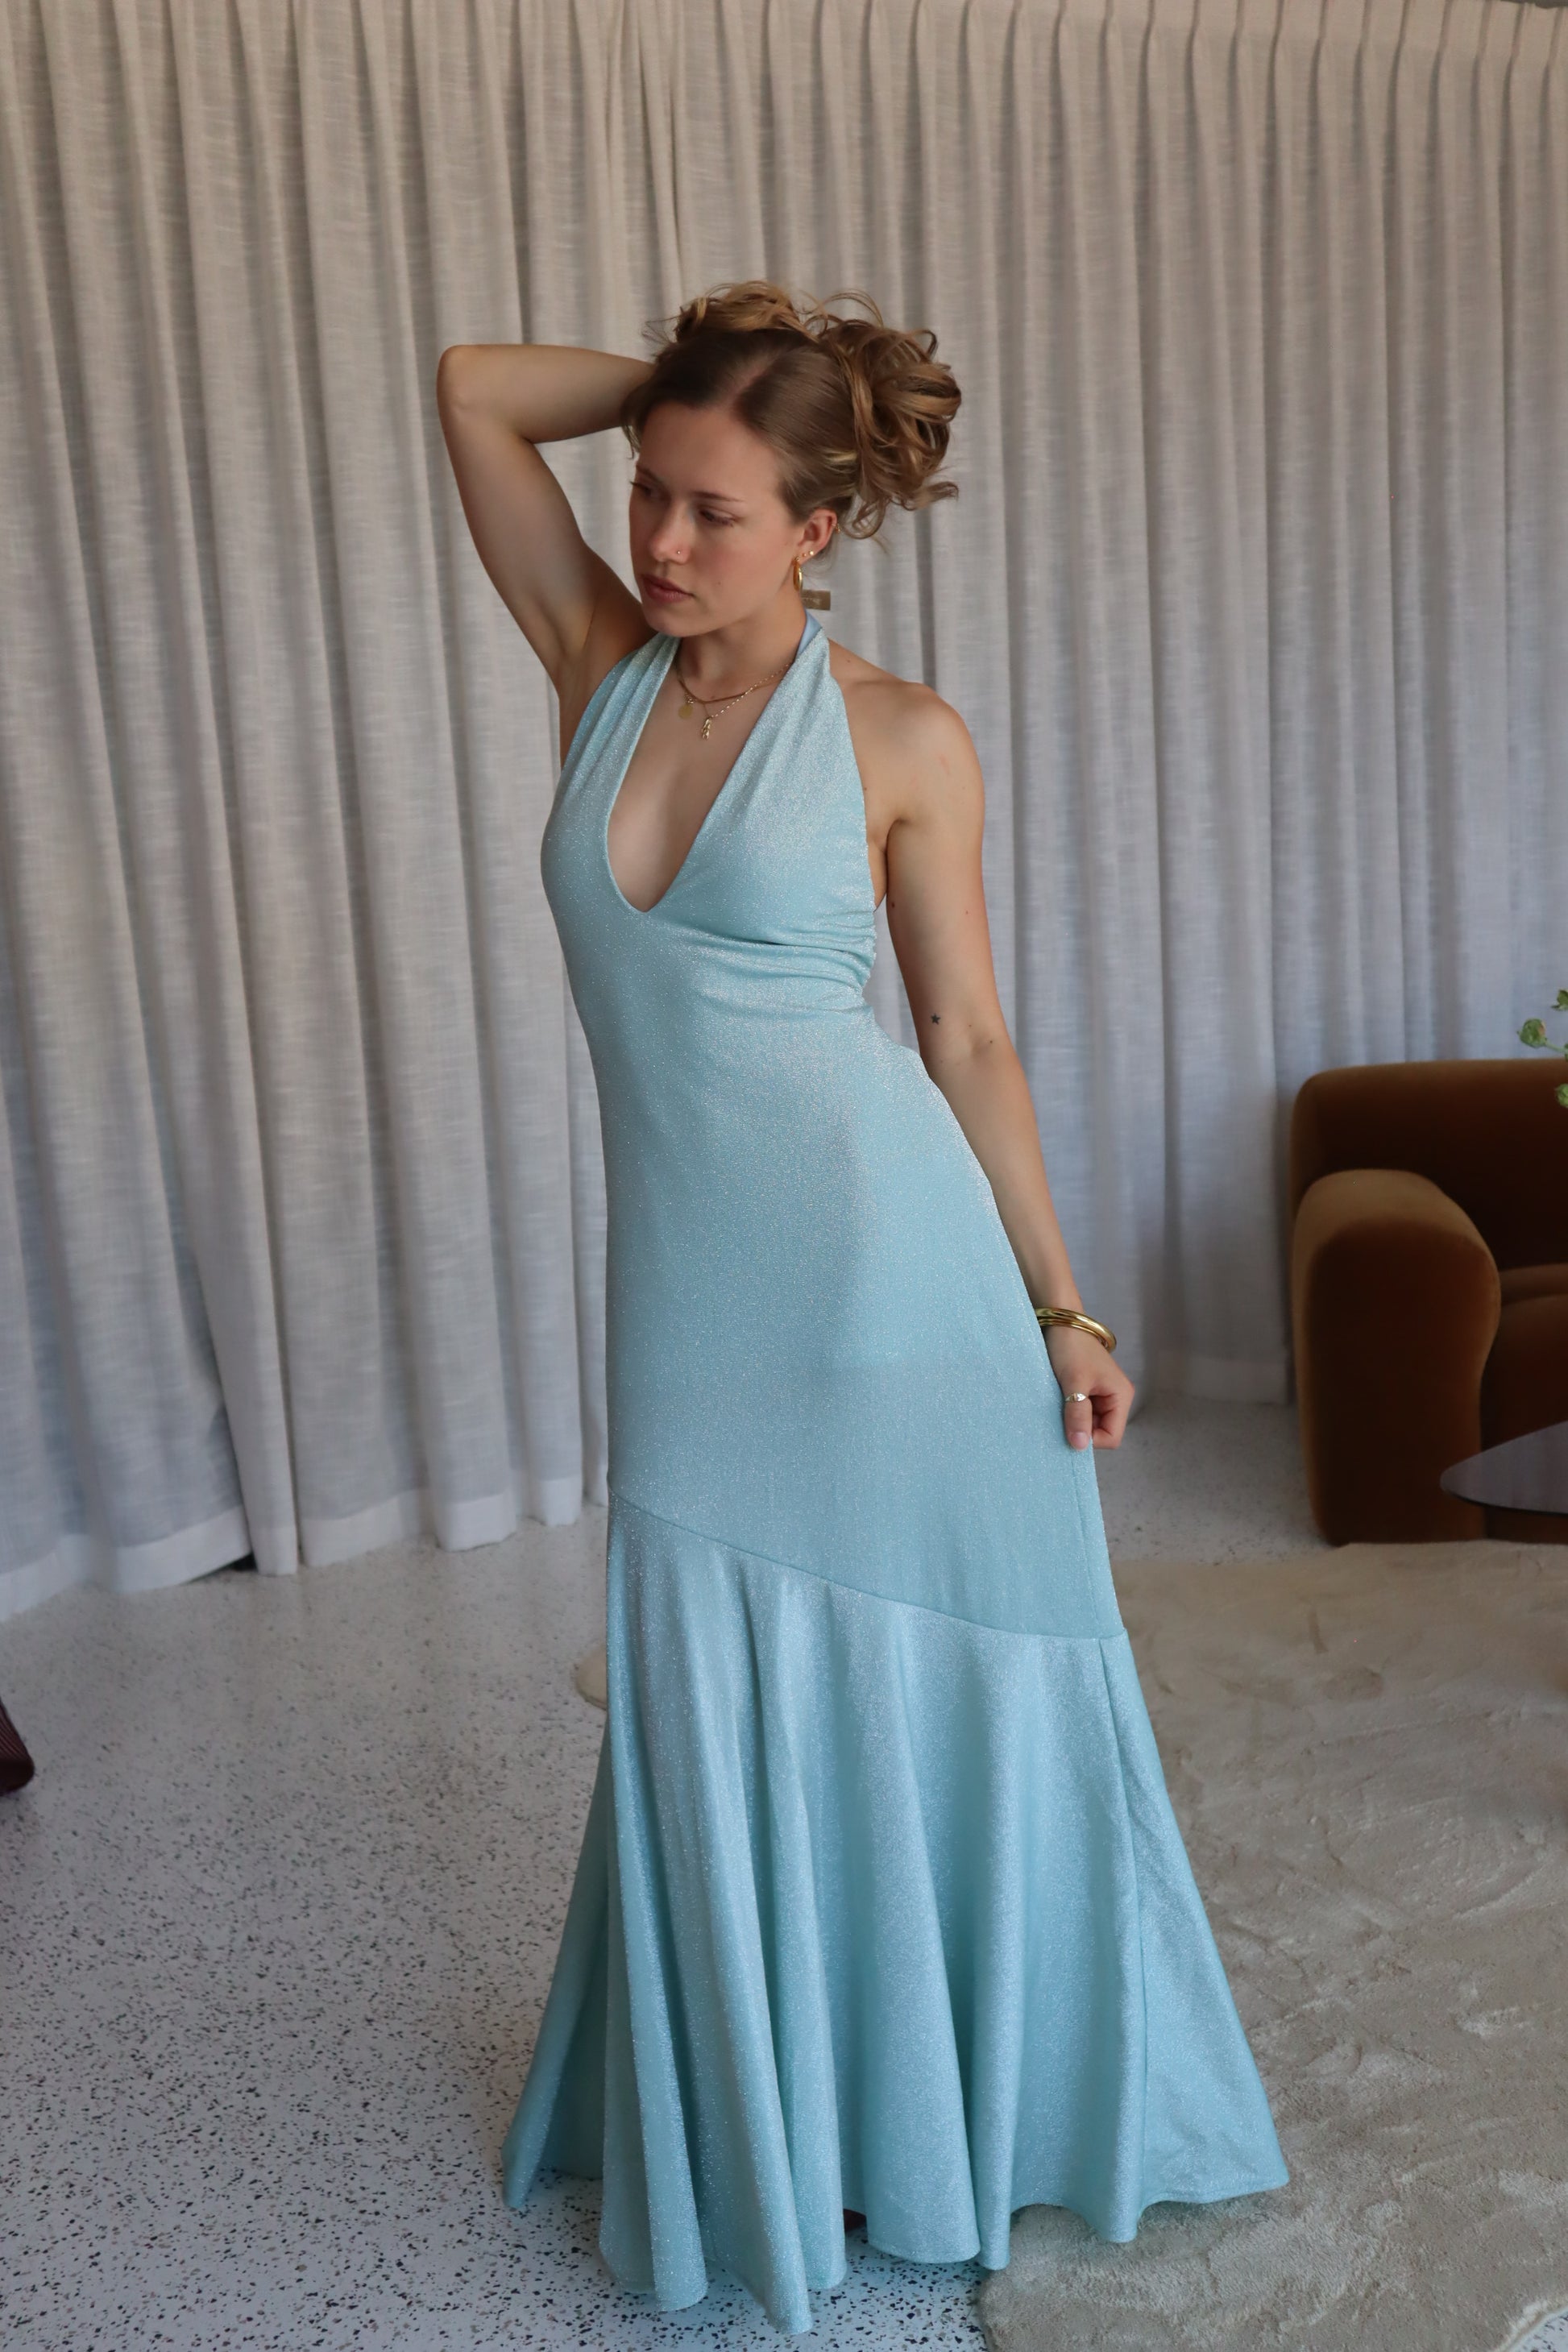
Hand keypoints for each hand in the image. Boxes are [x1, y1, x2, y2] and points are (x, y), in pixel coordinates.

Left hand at [1043, 1325, 1133, 1450]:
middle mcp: (1115, 1397)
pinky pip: (1081, 1411)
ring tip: (1058, 1404)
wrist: (1060, 1322)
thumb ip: (1078, 1414)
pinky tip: (1058, 1401)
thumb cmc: (1071, 1347)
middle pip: (1101, 1431)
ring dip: (1073, 1419)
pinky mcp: (1088, 1390)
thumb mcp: (1074, 1383)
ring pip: (1089, 1422)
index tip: (1068, 1428)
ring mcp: (1102, 1394)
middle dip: (1081, 1429)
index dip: (1091, 1439)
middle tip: (1060, 1415)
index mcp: (1121, 1396)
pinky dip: (1069, 1410)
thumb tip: (1081, 1446)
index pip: (1112, 1437)